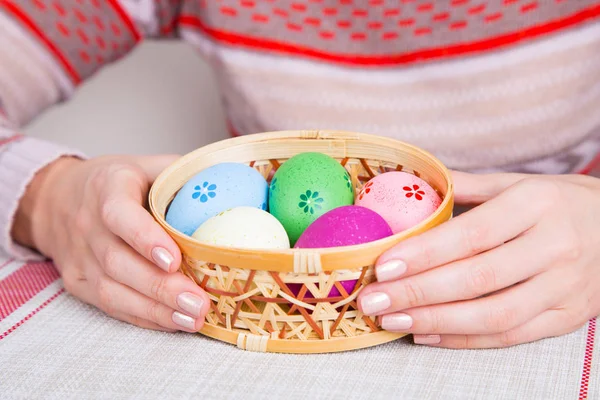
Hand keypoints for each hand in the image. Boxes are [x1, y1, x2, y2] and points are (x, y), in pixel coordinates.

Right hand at [12, 155, 209, 331]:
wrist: (58, 200)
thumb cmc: (118, 182)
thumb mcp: (148, 165)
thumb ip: (182, 175)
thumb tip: (229, 188)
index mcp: (106, 188)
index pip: (120, 215)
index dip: (145, 239)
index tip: (174, 260)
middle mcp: (87, 224)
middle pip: (120, 262)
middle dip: (162, 287)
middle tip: (199, 302)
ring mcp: (79, 257)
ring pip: (114, 290)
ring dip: (156, 309)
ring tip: (194, 318)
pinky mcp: (78, 283)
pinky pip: (111, 305)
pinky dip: (145, 317)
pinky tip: (174, 322)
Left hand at [358, 171, 599, 347]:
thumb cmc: (561, 201)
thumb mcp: (519, 183)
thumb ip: (467, 187)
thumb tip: (411, 183)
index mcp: (537, 204)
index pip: (472, 234)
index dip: (425, 254)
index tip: (383, 266)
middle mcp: (554, 245)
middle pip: (477, 278)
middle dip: (418, 293)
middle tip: (374, 301)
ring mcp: (565, 286)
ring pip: (494, 314)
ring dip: (436, 322)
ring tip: (393, 321)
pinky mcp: (568, 316)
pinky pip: (512, 335)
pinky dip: (466, 339)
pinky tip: (428, 334)